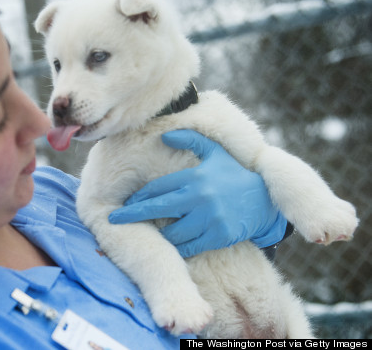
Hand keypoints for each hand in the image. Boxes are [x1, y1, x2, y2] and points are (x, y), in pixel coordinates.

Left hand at [108, 129, 287, 257]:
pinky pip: (189, 246)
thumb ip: (190, 139)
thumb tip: (163, 135)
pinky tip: (169, 244)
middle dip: (132, 215)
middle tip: (114, 220)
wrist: (266, 200)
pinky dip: (178, 246)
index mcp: (195, 177)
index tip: (124, 203)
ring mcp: (209, 218)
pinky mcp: (218, 236)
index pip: (157, 189)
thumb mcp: (215, 152)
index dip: (138, 198)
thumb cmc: (235, 175)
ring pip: (172, 232)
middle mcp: (200, 197)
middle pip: (157, 208)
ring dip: (158, 234)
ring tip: (147, 233)